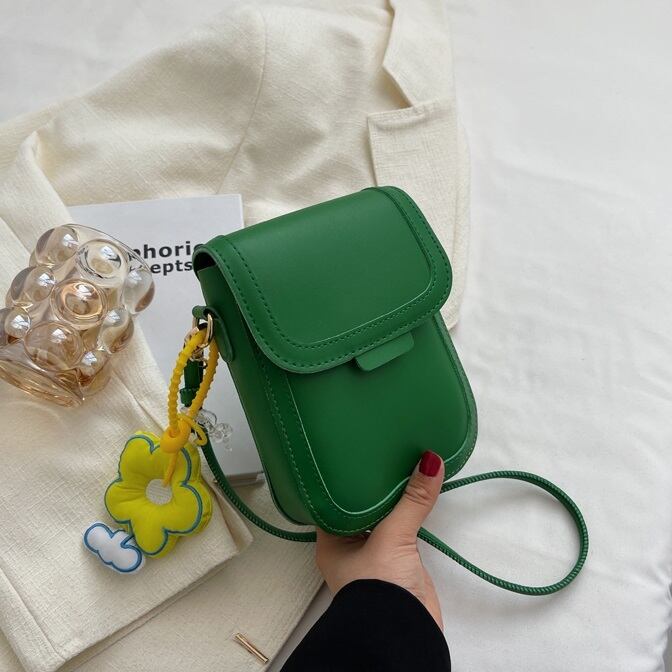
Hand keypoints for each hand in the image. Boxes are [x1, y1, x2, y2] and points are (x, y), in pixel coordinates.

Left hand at [315, 451, 444, 628]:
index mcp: (331, 542)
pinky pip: (402, 529)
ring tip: (402, 463)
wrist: (405, 636)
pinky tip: (417, 494)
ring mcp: (374, 555)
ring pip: (383, 518)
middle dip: (372, 485)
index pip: (332, 501)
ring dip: (393, 500)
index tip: (354, 452)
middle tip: (382, 451)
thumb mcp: (393, 538)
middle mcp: (349, 547)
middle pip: (360, 507)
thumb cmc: (378, 590)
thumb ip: (412, 501)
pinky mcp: (398, 561)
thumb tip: (430, 462)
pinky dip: (409, 514)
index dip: (343, 477)